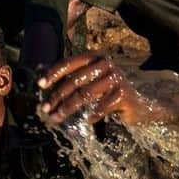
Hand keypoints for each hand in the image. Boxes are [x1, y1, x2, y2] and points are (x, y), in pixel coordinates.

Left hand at [37, 53, 151, 126]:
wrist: (139, 102)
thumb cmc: (107, 90)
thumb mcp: (86, 79)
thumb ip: (65, 73)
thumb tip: (39, 69)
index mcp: (94, 57)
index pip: (69, 63)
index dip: (53, 73)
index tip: (40, 85)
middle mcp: (105, 64)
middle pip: (75, 81)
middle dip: (57, 96)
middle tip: (45, 109)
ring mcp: (116, 78)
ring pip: (85, 94)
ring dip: (68, 108)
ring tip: (56, 118)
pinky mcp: (123, 94)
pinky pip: (101, 107)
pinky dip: (92, 115)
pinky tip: (86, 121)